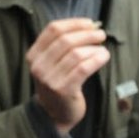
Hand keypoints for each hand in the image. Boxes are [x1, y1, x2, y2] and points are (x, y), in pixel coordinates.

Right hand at [27, 17, 109, 132]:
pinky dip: (97, 59)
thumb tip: (90, 26)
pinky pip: (84, 68)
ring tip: (102, 49)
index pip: (53, 29)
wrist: (53, 114)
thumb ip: (63, 45)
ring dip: (94, 48)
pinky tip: (104, 57)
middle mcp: (38, 66)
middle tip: (101, 35)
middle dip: (87, 34)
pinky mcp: (63, 90)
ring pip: (76, 53)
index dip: (74, 23)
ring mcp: (49, 79)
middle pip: (66, 40)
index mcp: (34, 55)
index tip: (90, 23)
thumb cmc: (58, 82)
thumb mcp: (51, 63)